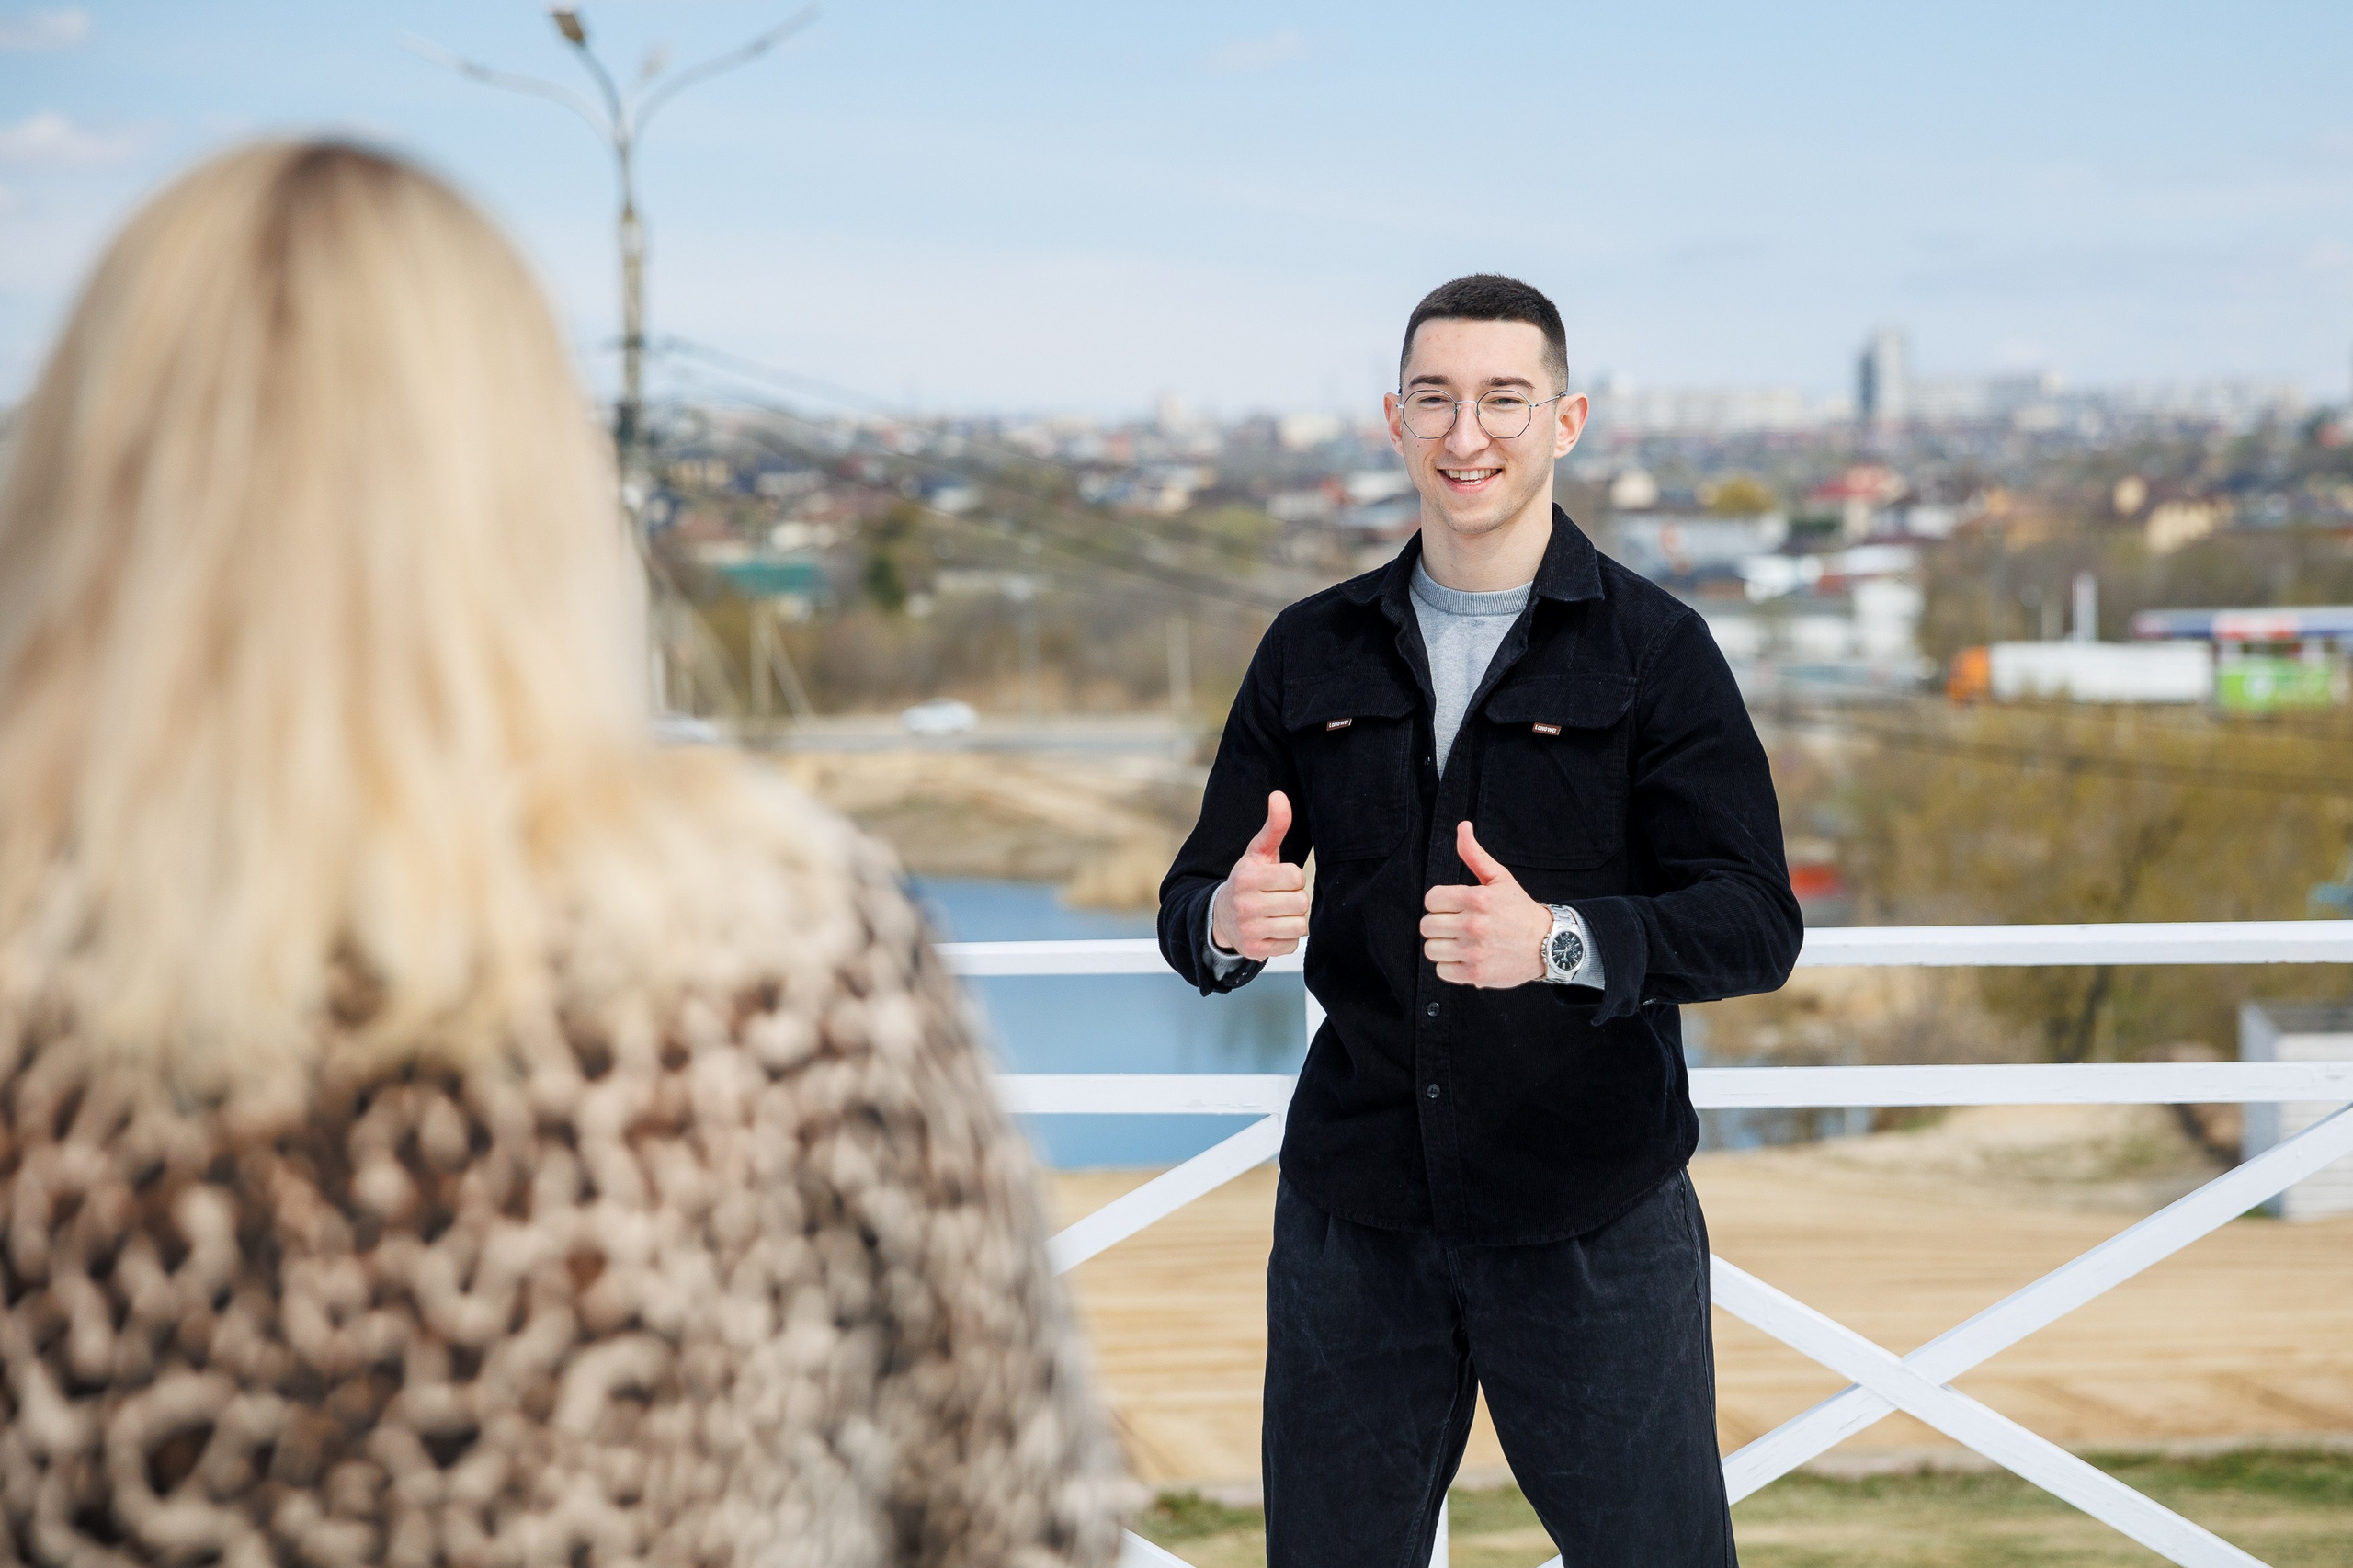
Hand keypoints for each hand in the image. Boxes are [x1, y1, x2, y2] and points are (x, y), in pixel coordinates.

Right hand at [1211, 791, 1307, 959]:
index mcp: (1247, 877)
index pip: (1296, 878)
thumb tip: (1279, 796)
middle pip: (1301, 902)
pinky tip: (1271, 930)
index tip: (1279, 880)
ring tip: (1276, 914)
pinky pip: (1291, 946)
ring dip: (1293, 920)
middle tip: (1278, 898)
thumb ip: (1274, 826)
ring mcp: (1249, 929)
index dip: (1293, 879)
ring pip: (1299, 926)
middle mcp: (1245, 904)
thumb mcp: (1258, 853)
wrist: (1221, 917)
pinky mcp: (1255, 951)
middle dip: (1295, 900)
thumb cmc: (1248, 880)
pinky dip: (1286, 939)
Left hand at [1420, 821, 1549, 987]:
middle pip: (1427, 925)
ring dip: (1443, 946)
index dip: (1440, 902)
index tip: (1453, 906)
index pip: (1431, 899)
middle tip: (1456, 925)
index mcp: (1477, 898)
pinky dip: (1451, 966)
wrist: (1547, 944)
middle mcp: (1473, 925)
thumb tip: (1462, 827)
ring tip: (1460, 942)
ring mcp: (1474, 951)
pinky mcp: (1476, 974)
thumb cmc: (1519, 910)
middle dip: (1439, 924)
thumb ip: (1474, 854)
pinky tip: (1465, 958)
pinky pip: (1442, 970)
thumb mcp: (1500, 878)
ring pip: (1431, 949)